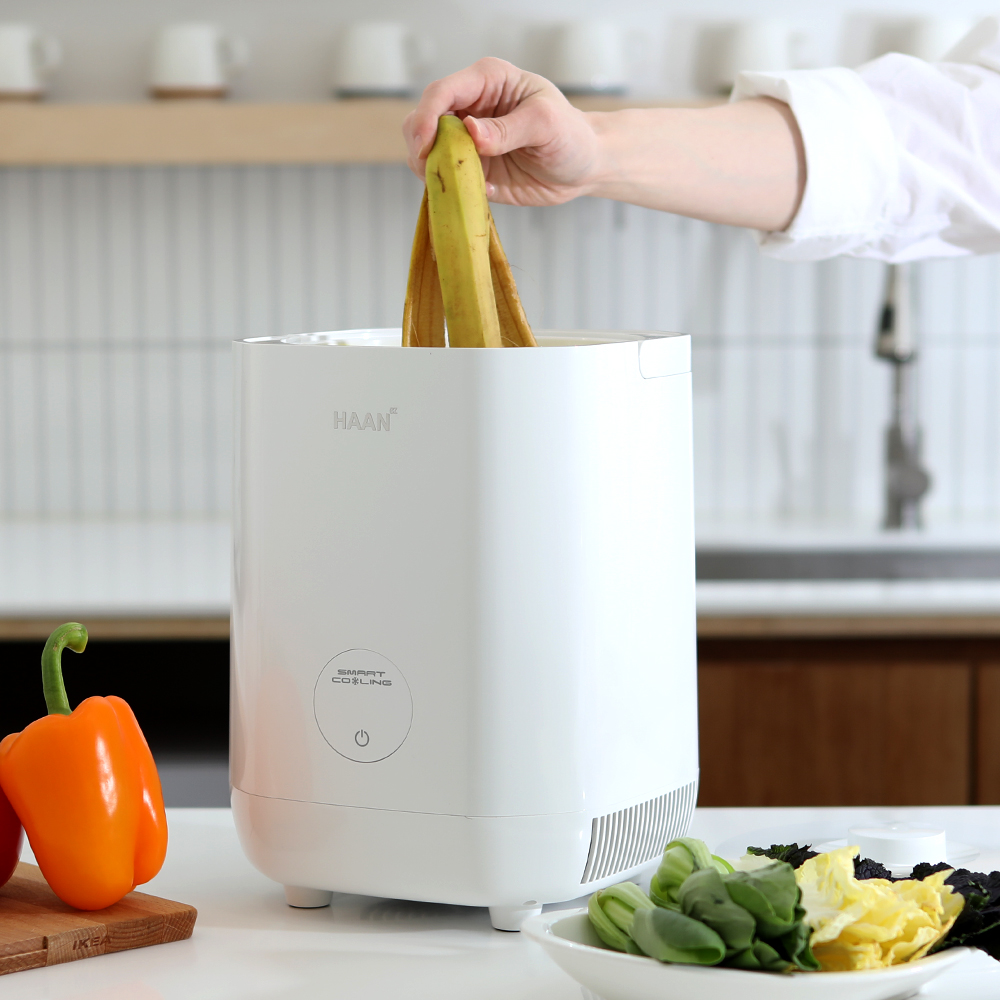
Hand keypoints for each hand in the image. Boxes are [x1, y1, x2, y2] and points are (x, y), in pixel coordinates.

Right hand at [403, 58, 602, 206]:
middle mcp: (470, 107)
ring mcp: (466, 141)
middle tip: (437, 170)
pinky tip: (482, 192)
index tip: (424, 147)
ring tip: (461, 183)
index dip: (425, 118)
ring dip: (433, 171)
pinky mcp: (471, 170)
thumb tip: (470, 132)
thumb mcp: (546, 124)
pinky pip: (445, 179)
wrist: (583, 167)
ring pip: (426, 152)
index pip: (441, 92)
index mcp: (486, 81)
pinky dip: (451, 188)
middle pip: (421, 120)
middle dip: (421, 146)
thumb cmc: (571, 135)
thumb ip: (508, 128)